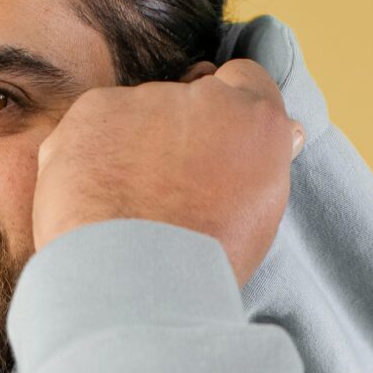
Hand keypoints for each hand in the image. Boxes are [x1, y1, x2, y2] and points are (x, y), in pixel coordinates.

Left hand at [31, 60, 303, 287]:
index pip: (244, 82)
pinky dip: (85, 158)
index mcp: (259, 123)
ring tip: (123, 213)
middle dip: (172, 136)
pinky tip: (92, 203)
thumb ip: (262, 165)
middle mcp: (207, 98)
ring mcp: (148, 99)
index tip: (209, 145)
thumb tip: (287, 133)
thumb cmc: (200, 270)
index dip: (223, 114)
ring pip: (134, 115)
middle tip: (162, 199)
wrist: (137, 290)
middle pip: (185, 101)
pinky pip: (89, 127)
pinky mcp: (96, 110)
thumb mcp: (257, 219)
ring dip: (127, 150)